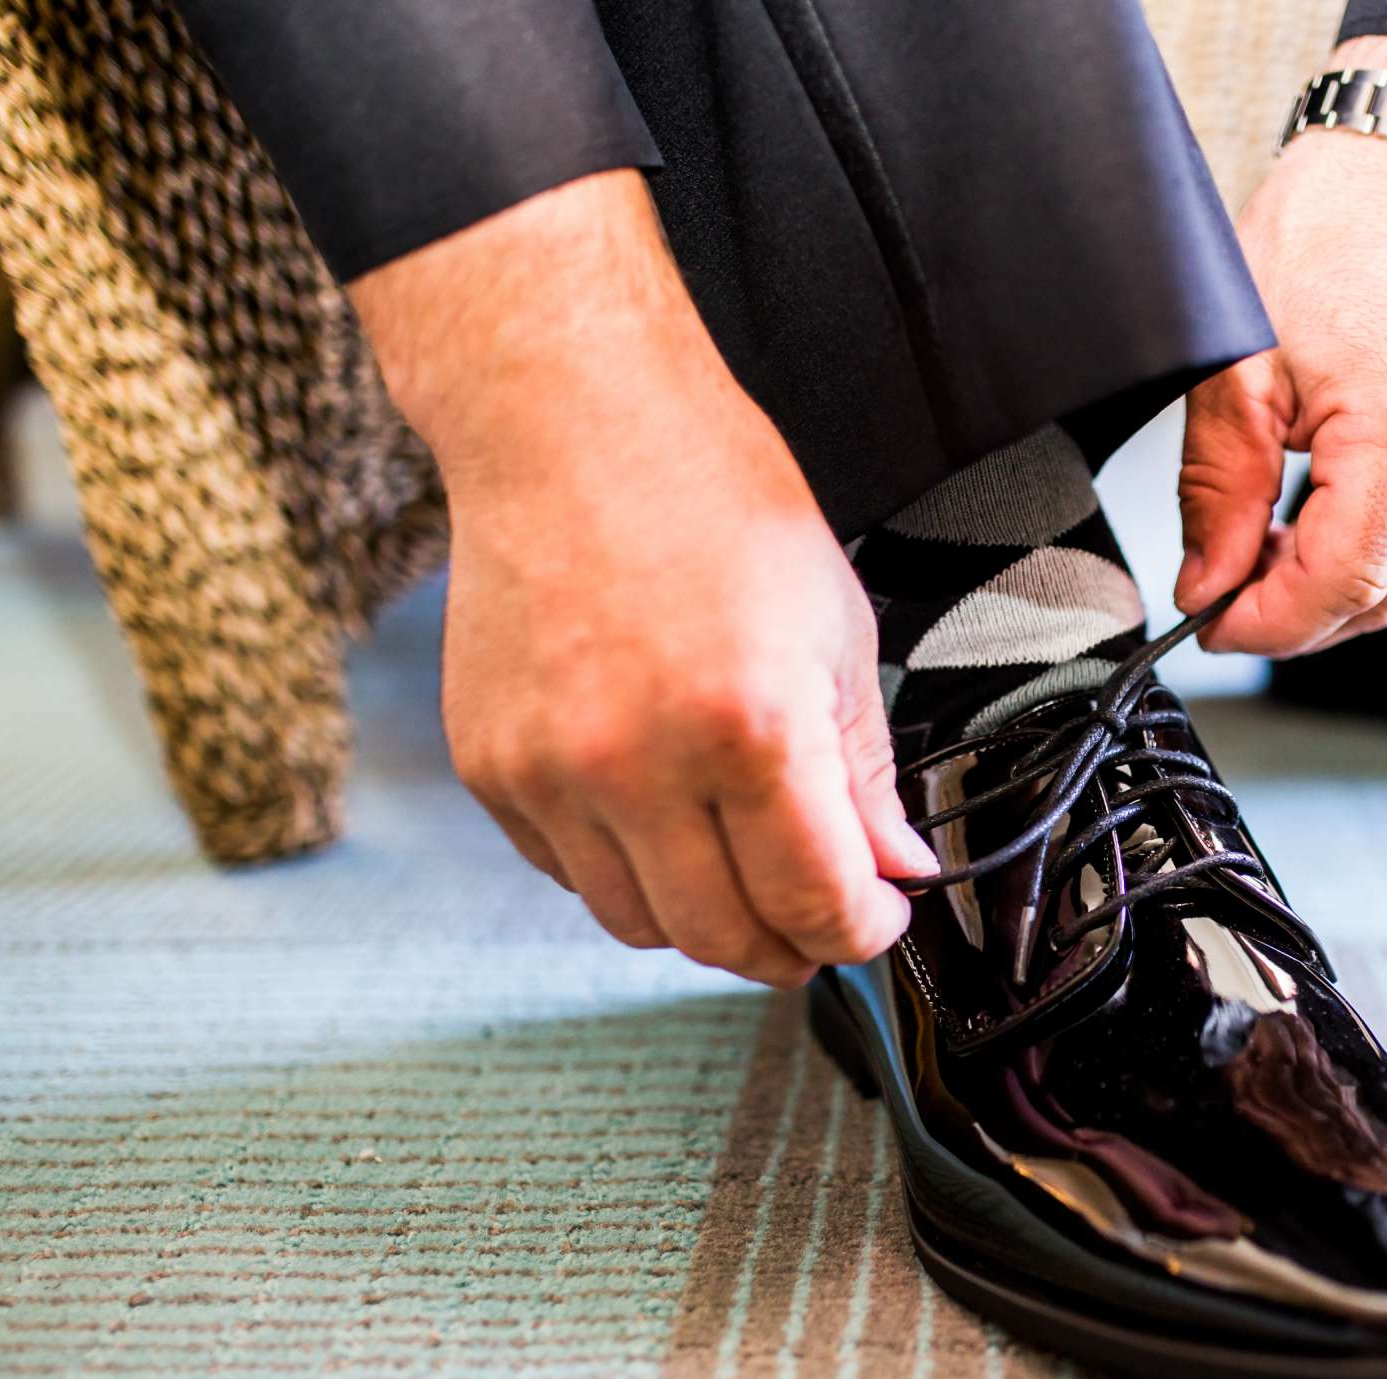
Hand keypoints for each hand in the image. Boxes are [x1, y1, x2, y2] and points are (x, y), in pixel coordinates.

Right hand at [351, 171, 935, 984]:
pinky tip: (660, 813)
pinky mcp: (494, 770)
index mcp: (750, 727)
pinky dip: (625, 868)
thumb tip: (893, 869)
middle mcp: (639, 764)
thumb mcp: (835, 630)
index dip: (861, 933)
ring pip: (640, 925)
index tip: (876, 922)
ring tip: (741, 867)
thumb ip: (864, 773)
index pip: (816, 904)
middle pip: (725, 937)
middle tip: (818, 919)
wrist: (572, 424)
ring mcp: (553, 774)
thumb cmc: (709, 500)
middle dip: (790, 946)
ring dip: (705, 918)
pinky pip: (570, 874)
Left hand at [1177, 38, 1386, 657]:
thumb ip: (1217, 489)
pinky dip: (1364, 552)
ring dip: (1328, 590)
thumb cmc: (1326, 237)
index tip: (1208, 620)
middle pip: (1382, 599)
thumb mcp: (1237, 365)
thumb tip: (1207, 585)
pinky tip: (1307, 526)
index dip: (1269, 622)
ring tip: (1255, 556)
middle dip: (1294, 617)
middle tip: (1220, 596)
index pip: (1343, 584)